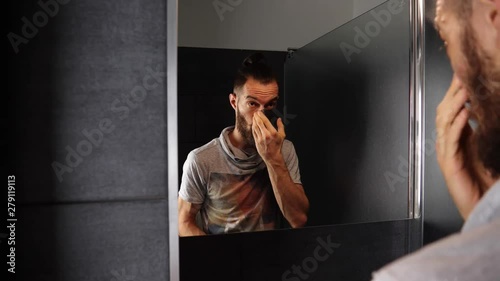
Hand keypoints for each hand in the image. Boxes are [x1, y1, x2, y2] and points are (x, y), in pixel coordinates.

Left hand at [252, 111, 285, 162]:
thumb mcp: (282, 136)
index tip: (259, 112)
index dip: (261, 116)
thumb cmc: (278, 146)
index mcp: (273, 133)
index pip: (265, 121)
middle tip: (255, 113)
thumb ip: (281, 126)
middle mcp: (266, 135)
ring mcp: (260, 138)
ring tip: (254, 117)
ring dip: (254, 121)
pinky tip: (253, 124)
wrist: (272, 156)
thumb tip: (279, 119)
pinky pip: (254, 132)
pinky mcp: (257, 141)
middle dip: (256, 117)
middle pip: (259, 123)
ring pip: (255, 127)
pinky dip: (253, 127)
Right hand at [435, 75, 482, 218]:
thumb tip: (488, 110)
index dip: (457, 90)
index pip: (454, 107)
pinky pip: (451, 141)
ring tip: (465, 90)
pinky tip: (465, 114)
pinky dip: (458, 126)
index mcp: (459, 138)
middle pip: (445, 111)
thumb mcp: (488, 148)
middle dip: (454, 92)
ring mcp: (447, 152)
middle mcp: (450, 142)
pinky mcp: (449, 164)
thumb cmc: (486, 181)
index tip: (465, 72)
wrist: (481, 206)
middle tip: (463, 74)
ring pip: (445, 122)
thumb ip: (486, 129)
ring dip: (455, 105)